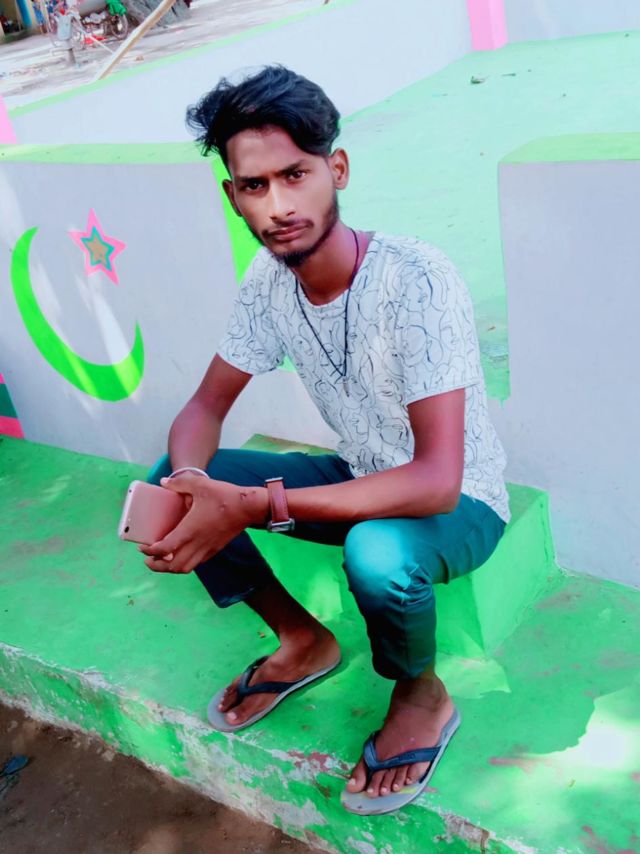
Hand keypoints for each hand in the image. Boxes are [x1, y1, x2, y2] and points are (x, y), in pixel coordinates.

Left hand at [139, 474, 267, 573]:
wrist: (249, 507)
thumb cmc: (224, 496)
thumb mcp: (200, 484)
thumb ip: (179, 483)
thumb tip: (163, 482)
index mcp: (190, 530)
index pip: (165, 549)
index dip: (150, 551)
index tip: (143, 547)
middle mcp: (197, 544)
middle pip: (172, 566)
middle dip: (157, 565)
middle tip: (148, 558)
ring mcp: (207, 549)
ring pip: (185, 568)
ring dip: (171, 568)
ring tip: (163, 561)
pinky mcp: (215, 549)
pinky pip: (196, 563)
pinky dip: (185, 563)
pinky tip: (182, 554)